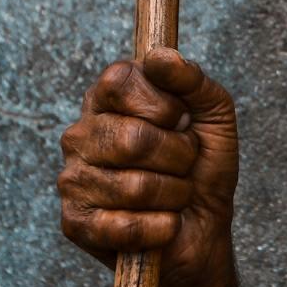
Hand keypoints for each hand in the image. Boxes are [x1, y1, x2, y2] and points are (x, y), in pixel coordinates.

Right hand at [57, 48, 238, 286]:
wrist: (203, 229)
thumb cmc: (203, 167)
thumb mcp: (214, 115)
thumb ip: (192, 80)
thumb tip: (160, 56)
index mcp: (106, 100)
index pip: (119, 81)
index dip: (162, 105)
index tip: (180, 120)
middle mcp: (80, 134)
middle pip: (132, 138)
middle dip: (179, 157)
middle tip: (184, 165)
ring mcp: (72, 179)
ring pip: (134, 186)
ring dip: (174, 195)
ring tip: (173, 195)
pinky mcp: (75, 223)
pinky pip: (125, 226)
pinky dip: (161, 228)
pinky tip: (163, 224)